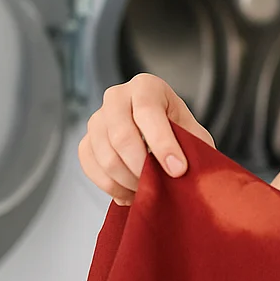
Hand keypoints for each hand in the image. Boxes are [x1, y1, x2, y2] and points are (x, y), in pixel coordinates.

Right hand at [78, 73, 214, 204]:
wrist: (158, 133)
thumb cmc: (177, 129)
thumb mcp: (193, 132)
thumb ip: (192, 146)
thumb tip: (185, 172)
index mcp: (146, 86)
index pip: (148, 112)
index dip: (163, 144)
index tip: (178, 170)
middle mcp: (116, 97)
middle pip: (121, 136)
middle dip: (142, 167)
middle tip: (159, 186)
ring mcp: (97, 119)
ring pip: (105, 156)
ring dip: (127, 181)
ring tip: (147, 191)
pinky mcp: (86, 141)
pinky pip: (91, 168)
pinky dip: (111, 187)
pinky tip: (130, 194)